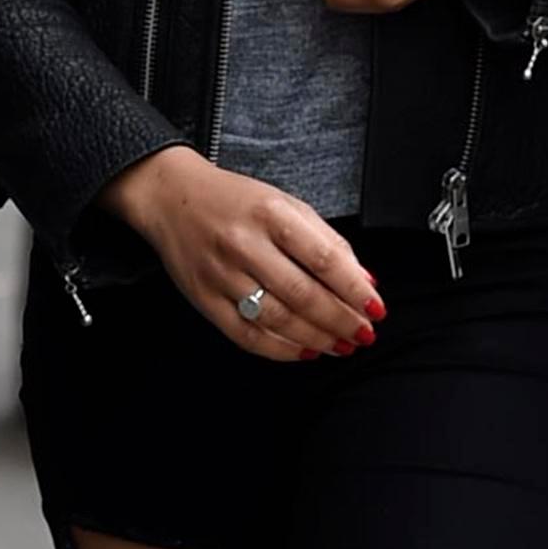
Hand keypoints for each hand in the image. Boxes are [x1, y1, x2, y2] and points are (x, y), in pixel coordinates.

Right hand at [103, 146, 385, 360]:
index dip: (355, 290)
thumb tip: (363, 281)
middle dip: (341, 321)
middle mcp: (244, 244)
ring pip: (277, 320)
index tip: (376, 309)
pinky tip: (303, 351)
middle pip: (303, 295)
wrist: (171, 197)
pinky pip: (246, 336)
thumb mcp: (286, 203)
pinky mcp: (204, 299)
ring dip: (316, 339)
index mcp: (270, 214)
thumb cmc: (234, 201)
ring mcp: (221, 275)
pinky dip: (280, 350)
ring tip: (340, 345)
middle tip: (362, 334)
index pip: (324, 259)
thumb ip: (326, 240)